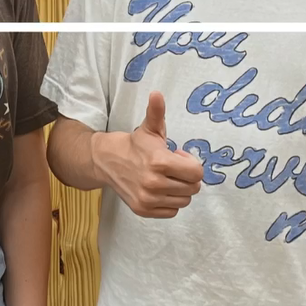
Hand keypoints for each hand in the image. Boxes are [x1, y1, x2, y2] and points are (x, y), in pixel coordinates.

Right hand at [94, 92, 203, 218]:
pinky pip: (172, 211)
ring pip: (184, 200)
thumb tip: (156, 94)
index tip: (179, 157)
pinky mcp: (143, 210)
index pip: (197, 173)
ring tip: (166, 177)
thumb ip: (156, 111)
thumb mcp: (149, 127)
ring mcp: (148, 199)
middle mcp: (154, 183)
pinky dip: (170, 201)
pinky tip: (160, 189)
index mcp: (159, 162)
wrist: (108, 161)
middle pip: (193, 188)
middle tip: (173, 168)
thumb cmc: (135, 145)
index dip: (191, 164)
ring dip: (179, 189)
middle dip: (187, 177)